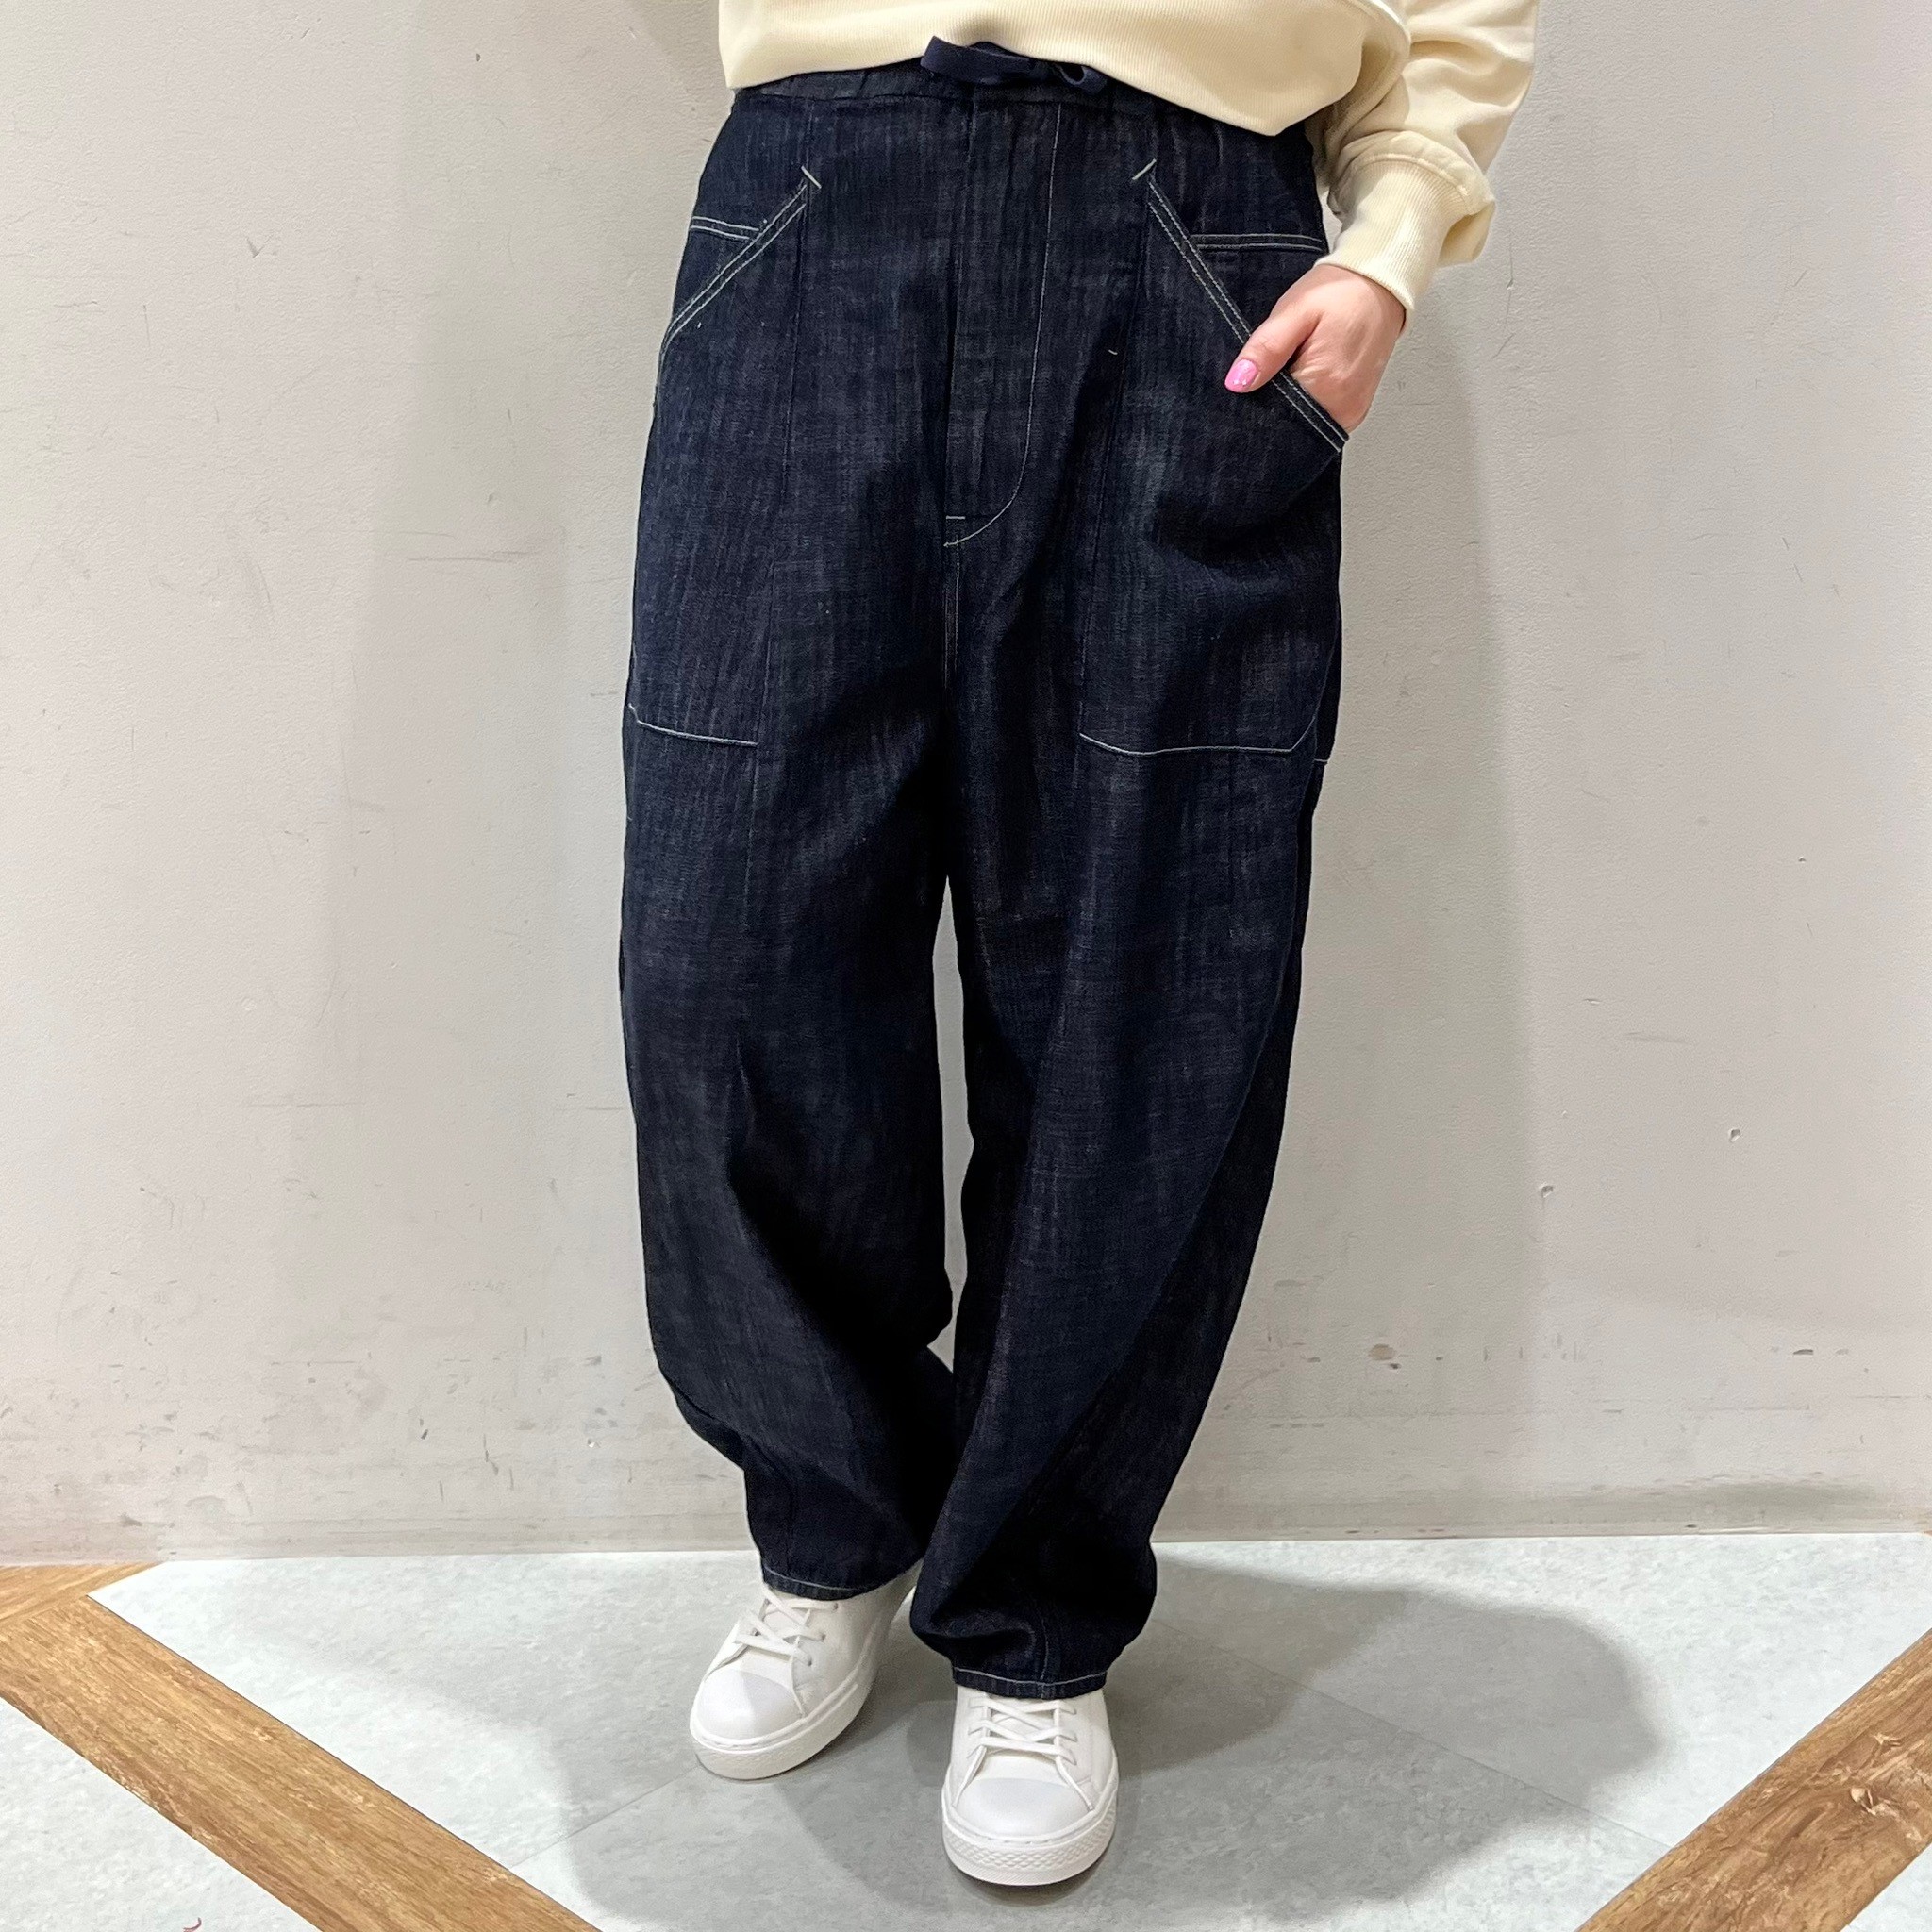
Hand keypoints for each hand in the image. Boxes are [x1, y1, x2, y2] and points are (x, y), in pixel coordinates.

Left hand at [1224, 264, 1405, 431]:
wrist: (1379, 283)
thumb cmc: (1341, 293)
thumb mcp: (1295, 311)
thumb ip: (1266, 349)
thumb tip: (1238, 382)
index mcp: (1327, 387)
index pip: (1272, 416)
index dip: (1255, 399)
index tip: (1255, 375)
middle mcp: (1343, 408)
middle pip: (1287, 424)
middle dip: (1271, 402)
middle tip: (1276, 364)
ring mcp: (1351, 412)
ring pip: (1302, 422)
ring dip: (1288, 400)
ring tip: (1294, 365)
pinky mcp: (1354, 409)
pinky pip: (1318, 416)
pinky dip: (1304, 400)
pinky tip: (1305, 374)